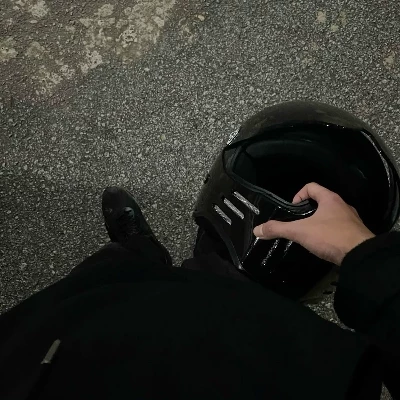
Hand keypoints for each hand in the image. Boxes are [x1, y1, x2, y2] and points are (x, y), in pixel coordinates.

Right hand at [253, 183, 374, 265]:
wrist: (360, 256)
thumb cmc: (330, 236)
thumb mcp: (300, 231)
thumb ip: (278, 229)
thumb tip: (257, 230)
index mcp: (330, 199)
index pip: (311, 187)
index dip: (298, 195)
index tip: (292, 209)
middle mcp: (342, 205)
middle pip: (321, 201)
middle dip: (307, 211)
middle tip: (297, 223)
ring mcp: (351, 220)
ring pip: (330, 215)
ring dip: (318, 222)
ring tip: (308, 234)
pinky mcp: (355, 234)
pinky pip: (338, 228)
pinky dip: (329, 233)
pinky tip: (322, 244)